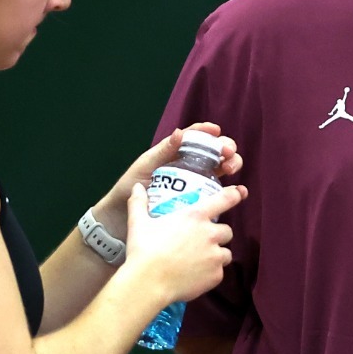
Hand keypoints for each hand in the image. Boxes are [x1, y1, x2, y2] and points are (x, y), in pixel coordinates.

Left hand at [94, 123, 243, 232]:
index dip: (207, 132)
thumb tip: (180, 132)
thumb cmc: (128, 190)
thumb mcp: (145, 168)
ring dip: (230, 165)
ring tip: (231, 169)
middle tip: (228, 155)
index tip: (216, 132)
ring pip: (218, 170)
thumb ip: (162, 152)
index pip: (194, 138)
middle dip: (225, 149)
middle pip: (212, 152)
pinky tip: (233, 190)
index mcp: (173, 154)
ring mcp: (193, 185)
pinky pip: (214, 194)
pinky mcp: (196, 203)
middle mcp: (186, 167)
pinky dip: (227, 190)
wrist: (119, 222)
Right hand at [121, 179, 245, 304]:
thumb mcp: (138, 223)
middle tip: (201, 242)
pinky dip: (211, 273)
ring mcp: (215, 255)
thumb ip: (139, 203)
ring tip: (198, 261)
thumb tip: (136, 187)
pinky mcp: (216, 275)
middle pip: (227, 230)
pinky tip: (195, 275)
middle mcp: (210, 234)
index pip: (224, 199)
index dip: (234, 194)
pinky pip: (219, 272)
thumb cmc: (144, 251)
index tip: (240, 192)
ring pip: (226, 253)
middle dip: (217, 235)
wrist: (148, 282)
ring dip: (216, 254)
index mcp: (195, 216)